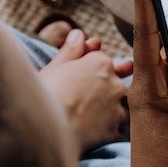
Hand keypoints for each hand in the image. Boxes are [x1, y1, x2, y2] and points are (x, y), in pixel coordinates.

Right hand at [39, 29, 133, 154]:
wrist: (45, 127)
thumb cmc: (44, 94)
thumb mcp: (54, 68)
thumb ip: (70, 51)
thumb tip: (78, 34)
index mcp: (100, 63)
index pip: (102, 61)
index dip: (90, 69)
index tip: (80, 77)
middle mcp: (115, 83)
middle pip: (117, 83)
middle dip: (107, 88)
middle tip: (89, 97)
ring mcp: (117, 107)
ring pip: (123, 106)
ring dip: (113, 110)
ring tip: (93, 116)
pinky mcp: (115, 129)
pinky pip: (118, 128)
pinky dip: (110, 129)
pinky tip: (96, 132)